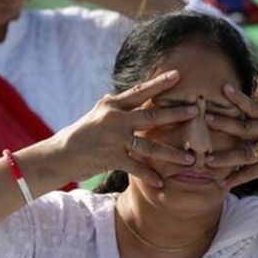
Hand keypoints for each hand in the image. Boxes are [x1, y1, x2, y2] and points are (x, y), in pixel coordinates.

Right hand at [49, 70, 198, 187]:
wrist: (61, 154)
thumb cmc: (85, 132)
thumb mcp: (101, 112)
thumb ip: (121, 105)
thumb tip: (141, 92)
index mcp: (113, 105)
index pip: (140, 91)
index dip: (159, 83)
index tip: (178, 75)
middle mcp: (114, 119)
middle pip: (150, 116)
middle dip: (175, 114)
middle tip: (196, 111)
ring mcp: (113, 139)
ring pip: (148, 146)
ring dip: (170, 153)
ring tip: (189, 158)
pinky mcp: (111, 158)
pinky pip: (136, 168)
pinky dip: (149, 176)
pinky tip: (162, 182)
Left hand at [204, 84, 257, 191]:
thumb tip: (244, 123)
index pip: (254, 106)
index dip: (238, 98)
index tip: (223, 88)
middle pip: (244, 126)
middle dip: (223, 123)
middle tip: (205, 119)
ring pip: (245, 152)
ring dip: (224, 157)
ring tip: (206, 159)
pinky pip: (252, 172)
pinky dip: (237, 179)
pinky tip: (224, 184)